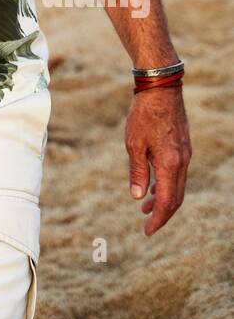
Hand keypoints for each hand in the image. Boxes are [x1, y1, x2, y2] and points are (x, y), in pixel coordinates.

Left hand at [125, 87, 191, 235]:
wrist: (160, 88)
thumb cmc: (144, 114)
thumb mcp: (134, 144)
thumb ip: (138, 172)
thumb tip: (138, 197)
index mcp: (170, 164)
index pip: (167, 201)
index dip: (158, 219)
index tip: (147, 231)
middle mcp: (182, 162)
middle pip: (176, 198)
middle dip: (163, 214)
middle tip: (148, 224)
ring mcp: (185, 154)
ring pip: (178, 185)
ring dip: (164, 198)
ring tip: (146, 206)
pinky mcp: (183, 146)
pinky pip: (178, 173)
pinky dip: (167, 184)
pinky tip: (154, 185)